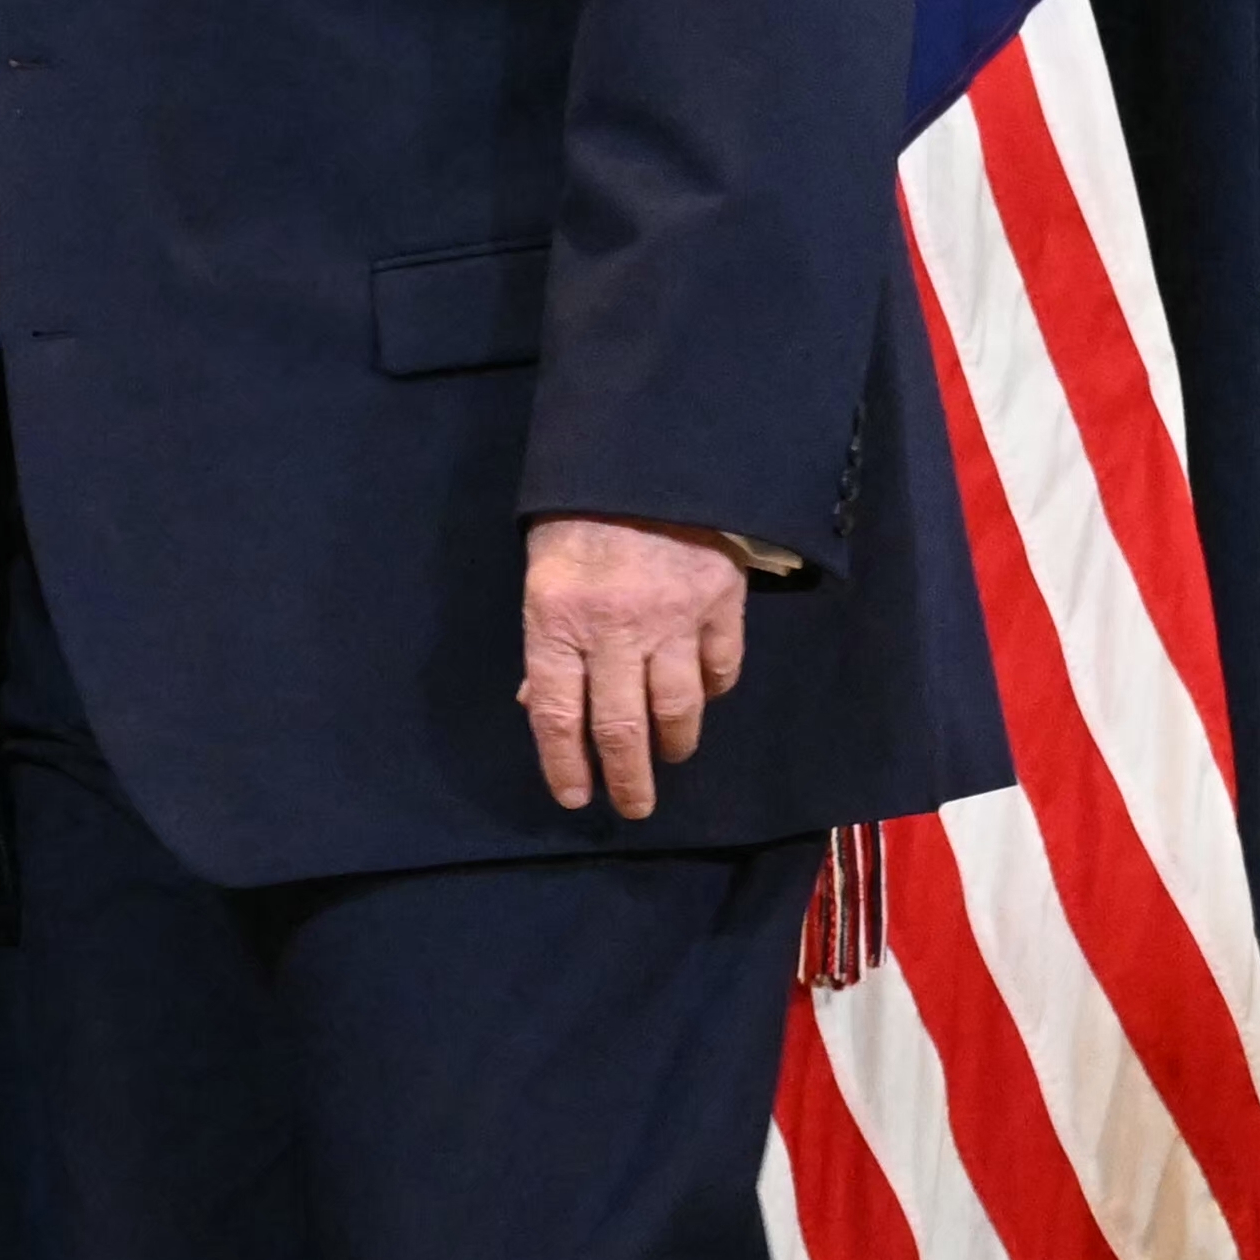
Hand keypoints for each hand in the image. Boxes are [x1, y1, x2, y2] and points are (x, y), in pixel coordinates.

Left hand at [521, 515, 754, 817]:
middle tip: (634, 806)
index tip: (574, 797)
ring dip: (673, 743)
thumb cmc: (580, 515)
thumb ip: (546, 641)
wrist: (647, 453)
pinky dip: (713, 689)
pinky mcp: (720, 601)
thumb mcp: (543, 573)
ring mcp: (672, 617)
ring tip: (670, 756)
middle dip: (627, 777)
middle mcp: (614, 628)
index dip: (563, 763)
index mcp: (556, 618)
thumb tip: (538, 704)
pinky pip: (721, 667)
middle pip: (619, 725)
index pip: (556, 712)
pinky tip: (703, 696)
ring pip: (676, 707)